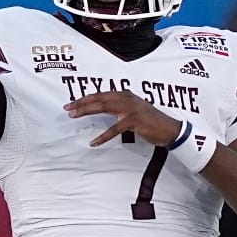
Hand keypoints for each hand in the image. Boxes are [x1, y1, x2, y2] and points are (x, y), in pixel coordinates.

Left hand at [64, 91, 182, 147]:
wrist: (169, 129)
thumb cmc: (151, 122)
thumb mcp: (134, 110)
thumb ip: (120, 107)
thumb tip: (102, 109)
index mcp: (125, 95)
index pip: (101, 94)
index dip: (85, 98)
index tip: (72, 103)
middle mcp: (126, 98)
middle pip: (99, 98)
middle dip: (81, 102)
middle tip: (67, 108)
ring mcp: (130, 108)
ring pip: (103, 107)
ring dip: (87, 111)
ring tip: (73, 116)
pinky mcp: (134, 121)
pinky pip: (114, 129)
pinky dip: (103, 136)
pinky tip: (93, 142)